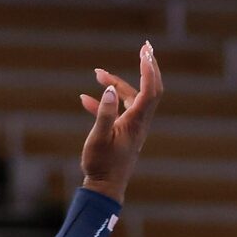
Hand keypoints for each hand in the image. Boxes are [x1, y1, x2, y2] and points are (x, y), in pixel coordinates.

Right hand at [78, 42, 162, 200]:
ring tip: (97, 73)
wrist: (104, 189)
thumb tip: (111, 88)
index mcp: (136, 121)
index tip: (144, 50)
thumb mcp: (99, 138)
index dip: (149, 68)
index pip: (149, 89)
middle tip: (145, 47)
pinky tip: (85, 99)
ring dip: (117, 83)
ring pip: (130, 98)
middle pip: (151, 88)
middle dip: (148, 67)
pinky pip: (118, 111)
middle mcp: (139, 121)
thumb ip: (105, 113)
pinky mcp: (123, 133)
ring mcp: (132, 127)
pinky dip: (105, 102)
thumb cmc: (101, 165)